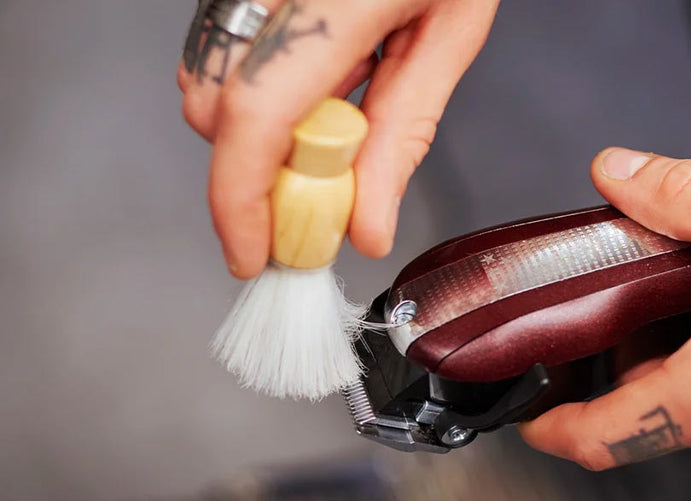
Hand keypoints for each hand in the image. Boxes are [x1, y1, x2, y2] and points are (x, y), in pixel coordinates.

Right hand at [178, 0, 498, 276]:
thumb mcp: (451, 35)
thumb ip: (405, 133)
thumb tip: (368, 225)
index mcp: (334, 0)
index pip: (254, 117)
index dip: (240, 203)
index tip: (255, 255)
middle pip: (215, 113)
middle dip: (258, 172)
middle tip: (324, 190)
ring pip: (209, 85)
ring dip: (262, 131)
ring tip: (338, 114)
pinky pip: (224, 53)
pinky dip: (263, 91)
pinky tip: (322, 76)